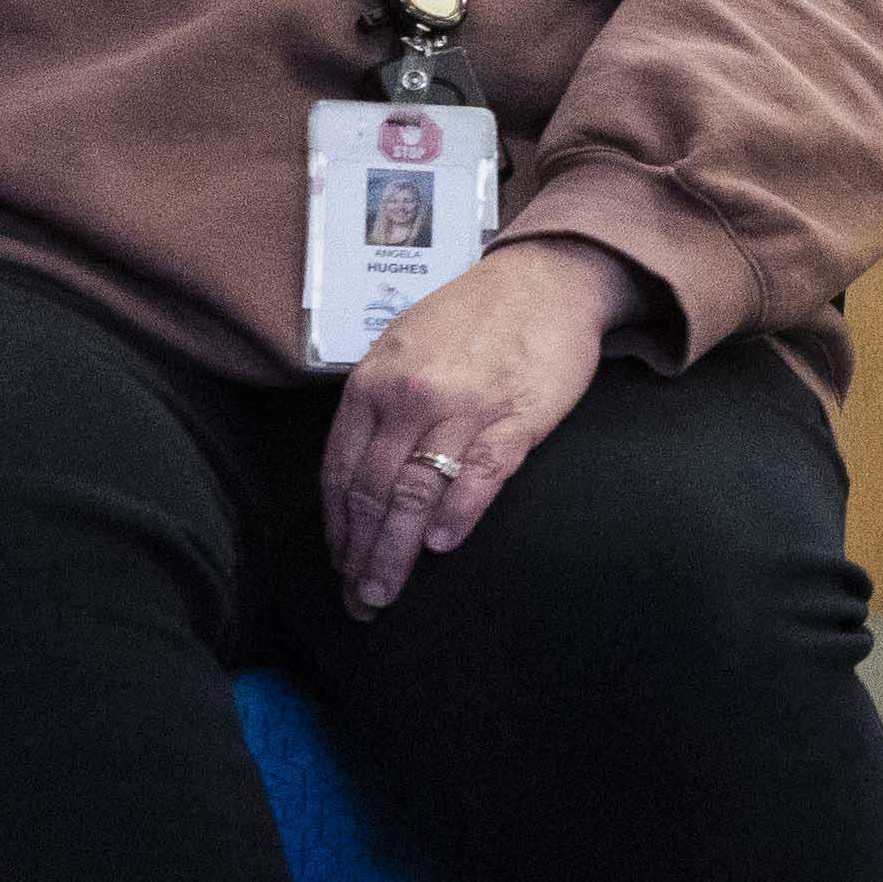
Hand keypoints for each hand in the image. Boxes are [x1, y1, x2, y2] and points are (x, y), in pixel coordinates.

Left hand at [323, 240, 631, 613]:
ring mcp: (461, 409)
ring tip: (385, 592)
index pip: (340, 469)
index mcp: (375, 382)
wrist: (546, 281)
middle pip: (371, 493)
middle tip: (358, 600)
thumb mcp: (403, 347)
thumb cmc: (474, 317)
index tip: (338, 563)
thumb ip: (379, 404)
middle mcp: (409, 397)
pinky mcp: (514, 419)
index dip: (337, 526)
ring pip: (414, 496)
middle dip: (360, 555)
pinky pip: (476, 478)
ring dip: (395, 553)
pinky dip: (455, 517)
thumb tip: (359, 471)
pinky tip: (440, 547)